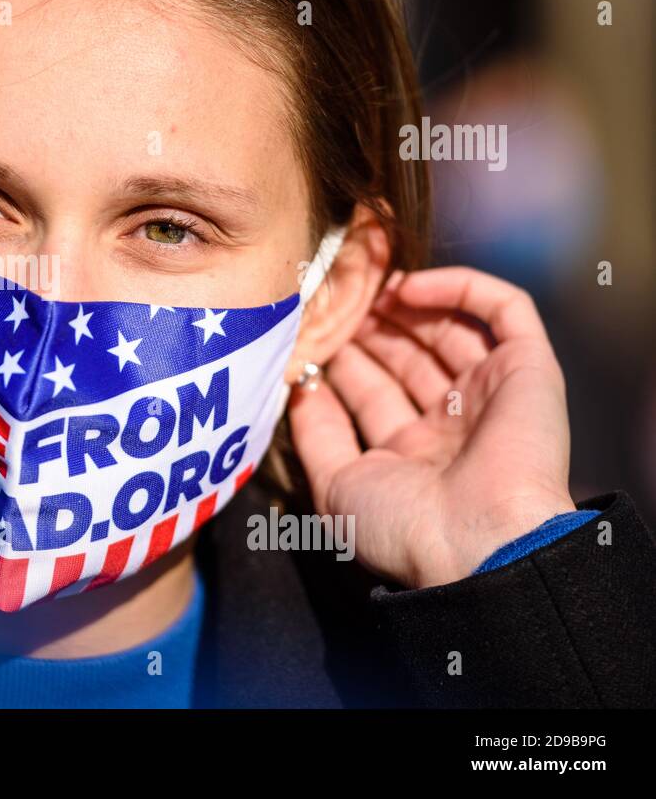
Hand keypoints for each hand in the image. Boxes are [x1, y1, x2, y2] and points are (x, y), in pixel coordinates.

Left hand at [288, 266, 576, 589]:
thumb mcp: (336, 486)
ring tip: (367, 288)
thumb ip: (315, 434)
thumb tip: (300, 385)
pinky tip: (408, 287)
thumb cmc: (403, 527)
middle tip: (336, 301)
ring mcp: (492, 394)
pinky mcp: (530, 370)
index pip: (374, 392)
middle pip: (410, 357)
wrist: (477, 543)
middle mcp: (454, 423)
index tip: (309, 334)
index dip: (343, 360)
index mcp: (414, 455)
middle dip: (371, 328)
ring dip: (407, 304)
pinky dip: (461, 287)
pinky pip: (505, 310)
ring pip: (452, 328)